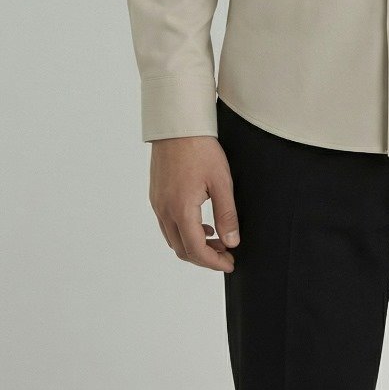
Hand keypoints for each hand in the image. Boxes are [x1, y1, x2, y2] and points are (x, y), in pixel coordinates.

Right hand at [149, 135, 239, 272]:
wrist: (178, 126)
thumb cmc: (201, 149)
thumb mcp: (221, 182)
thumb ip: (227, 214)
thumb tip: (232, 242)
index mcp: (181, 209)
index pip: (196, 250)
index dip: (214, 262)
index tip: (230, 263)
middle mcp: (164, 210)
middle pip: (182, 249)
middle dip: (204, 257)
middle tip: (225, 254)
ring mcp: (157, 203)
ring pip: (173, 238)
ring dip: (193, 245)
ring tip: (216, 239)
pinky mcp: (156, 195)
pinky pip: (167, 225)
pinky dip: (184, 232)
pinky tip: (201, 224)